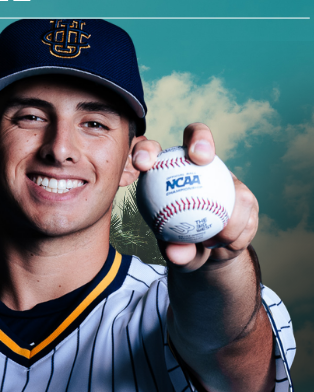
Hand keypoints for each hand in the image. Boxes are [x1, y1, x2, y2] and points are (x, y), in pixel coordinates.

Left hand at [131, 123, 258, 271]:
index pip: (153, 150)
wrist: (209, 255)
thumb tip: (175, 253)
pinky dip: (238, 229)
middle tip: (199, 158)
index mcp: (167, 172)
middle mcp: (197, 167)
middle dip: (200, 138)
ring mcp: (224, 178)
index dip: (146, 149)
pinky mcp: (246, 197)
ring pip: (232, 182)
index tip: (144, 165)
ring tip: (216, 239)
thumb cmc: (181, 245)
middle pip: (198, 135)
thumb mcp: (174, 251)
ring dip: (229, 212)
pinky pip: (247, 208)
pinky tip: (228, 244)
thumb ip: (174, 250)